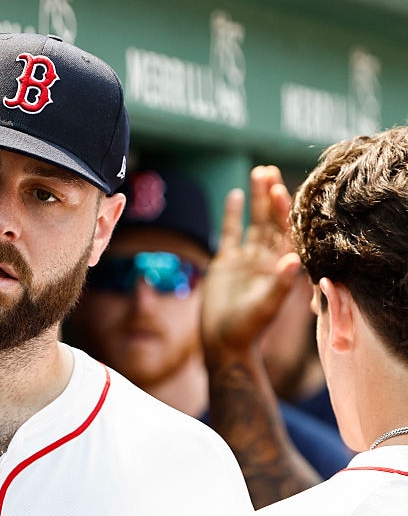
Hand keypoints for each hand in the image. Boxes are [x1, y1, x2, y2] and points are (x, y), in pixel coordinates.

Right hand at [201, 165, 302, 357]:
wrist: (224, 343)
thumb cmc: (248, 329)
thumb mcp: (265, 307)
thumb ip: (280, 284)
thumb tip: (292, 259)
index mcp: (280, 268)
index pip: (285, 233)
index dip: (284, 211)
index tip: (280, 190)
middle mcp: (265, 259)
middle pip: (270, 221)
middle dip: (271, 197)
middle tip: (269, 172)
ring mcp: (246, 259)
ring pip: (253, 222)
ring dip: (256, 199)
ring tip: (258, 173)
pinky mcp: (226, 263)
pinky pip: (230, 233)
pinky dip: (232, 215)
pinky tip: (235, 195)